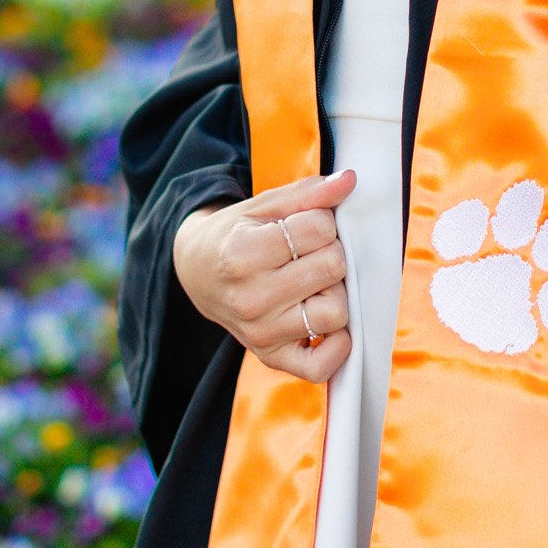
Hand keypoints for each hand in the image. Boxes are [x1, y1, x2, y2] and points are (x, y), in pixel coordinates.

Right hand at [171, 168, 355, 384]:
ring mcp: (261, 333)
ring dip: (335, 292)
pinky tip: (326, 321)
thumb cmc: (236, 234)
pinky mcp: (271, 357)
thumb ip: (308, 193)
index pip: (320, 228)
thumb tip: (350, 180)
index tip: (306, 225)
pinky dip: (336, 347)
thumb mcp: (263, 206)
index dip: (323, 221)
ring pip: (336, 312)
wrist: (197, 272)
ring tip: (315, 282)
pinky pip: (321, 367)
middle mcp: (250, 299)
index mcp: (242, 254)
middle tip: (311, 252)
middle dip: (331, 251)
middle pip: (332, 266)